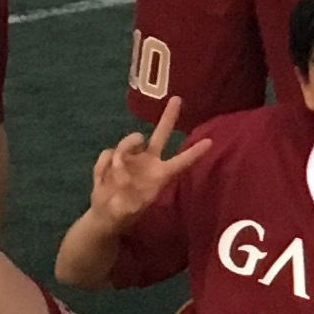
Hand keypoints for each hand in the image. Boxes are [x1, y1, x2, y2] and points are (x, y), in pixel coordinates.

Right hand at [87, 96, 202, 232]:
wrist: (104, 215)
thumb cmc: (123, 214)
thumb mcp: (128, 211)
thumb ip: (124, 191)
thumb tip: (120, 170)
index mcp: (160, 176)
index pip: (180, 162)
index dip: (194, 153)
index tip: (210, 142)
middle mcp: (148, 162)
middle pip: (161, 135)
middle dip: (169, 117)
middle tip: (177, 98)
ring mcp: (131, 158)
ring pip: (131, 140)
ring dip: (124, 150)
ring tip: (116, 173)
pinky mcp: (113, 158)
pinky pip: (108, 153)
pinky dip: (104, 165)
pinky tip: (103, 178)